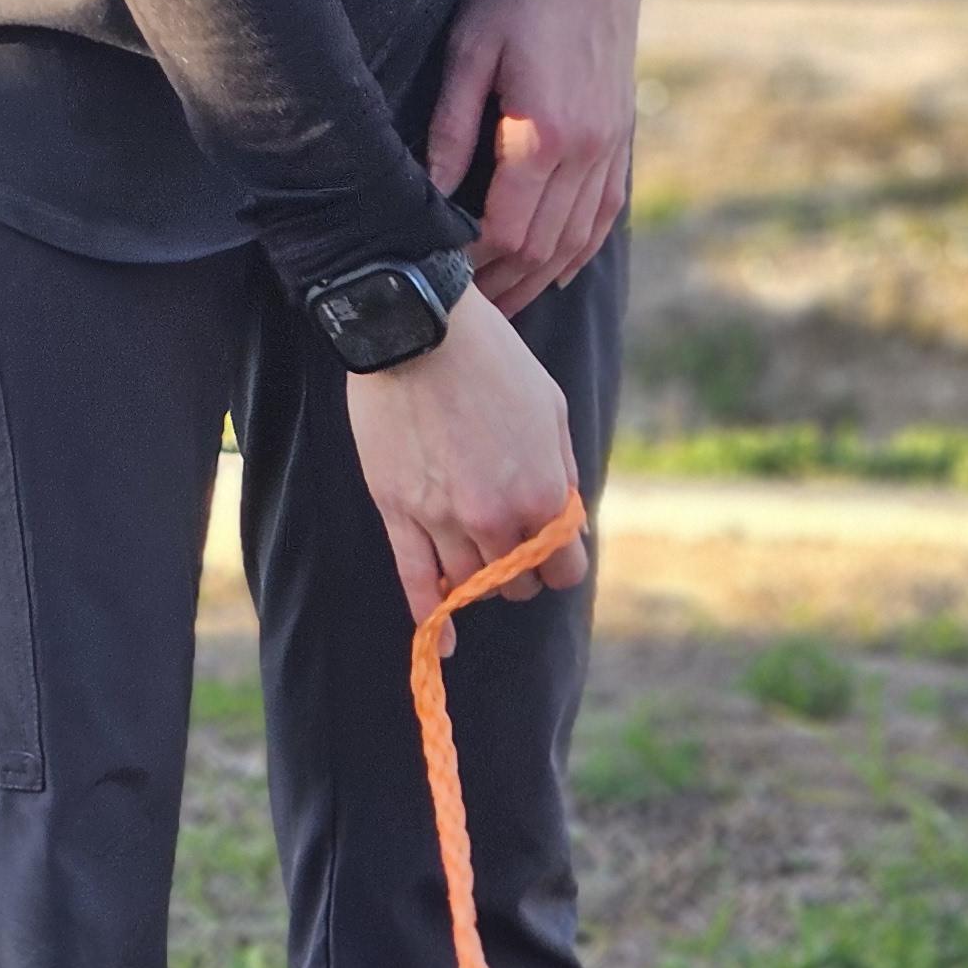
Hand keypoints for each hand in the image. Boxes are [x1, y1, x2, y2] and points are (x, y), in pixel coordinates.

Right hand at [342, 284, 588, 633]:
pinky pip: (415, 582)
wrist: (417, 328)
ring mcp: (442, 521)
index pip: (564, 571)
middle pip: (516, 584)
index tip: (552, 550)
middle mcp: (494, 520)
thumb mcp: (551, 410)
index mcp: (540, 496)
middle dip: (521, 569)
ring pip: (470, 586)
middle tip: (511, 542)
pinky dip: (430, 616)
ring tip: (476, 556)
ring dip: (480, 580)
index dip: (561, 562)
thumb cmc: (492, 361)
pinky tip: (441, 639)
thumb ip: (561, 473)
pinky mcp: (398, 514)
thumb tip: (568, 523)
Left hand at [426, 0, 679, 316]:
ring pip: (575, 243)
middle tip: (465, 313)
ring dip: (538, 282)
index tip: (442, 281)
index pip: (505, 230)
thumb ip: (450, 125)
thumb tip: (425, 192)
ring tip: (503, 304)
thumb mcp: (471, 45)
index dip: (473, 265)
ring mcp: (611, 152)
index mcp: (544, 133)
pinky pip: (602, 218)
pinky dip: (577, 253)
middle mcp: (586, 154)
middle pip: (541, 249)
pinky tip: (555, 271)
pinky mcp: (621, 142)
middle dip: (502, 286)